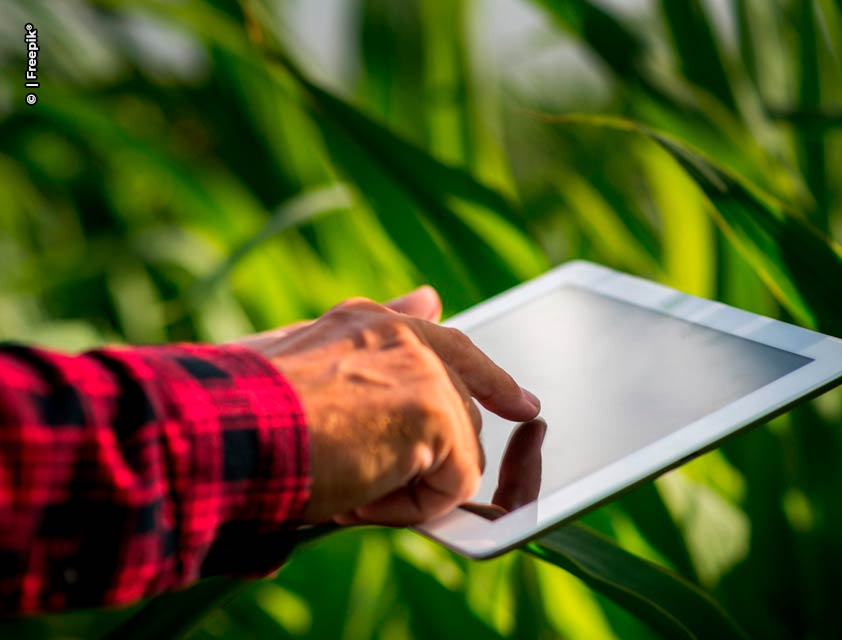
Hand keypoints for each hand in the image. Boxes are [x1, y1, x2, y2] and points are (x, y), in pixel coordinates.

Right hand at [239, 287, 539, 525]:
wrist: (216, 431)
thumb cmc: (241, 412)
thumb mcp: (305, 368)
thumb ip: (374, 335)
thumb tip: (429, 297)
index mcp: (372, 322)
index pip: (450, 346)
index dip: (491, 381)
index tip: (524, 406)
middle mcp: (405, 336)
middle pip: (458, 414)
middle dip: (424, 458)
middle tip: (349, 477)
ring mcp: (425, 372)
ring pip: (456, 453)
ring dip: (406, 484)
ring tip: (341, 479)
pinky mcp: (434, 415)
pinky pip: (454, 484)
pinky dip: (411, 507)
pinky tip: (358, 493)